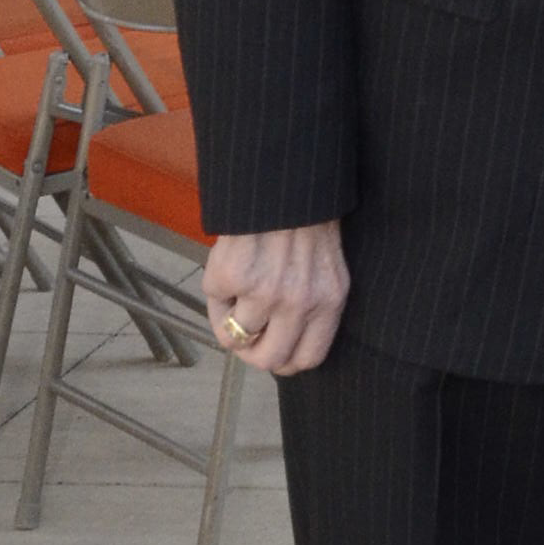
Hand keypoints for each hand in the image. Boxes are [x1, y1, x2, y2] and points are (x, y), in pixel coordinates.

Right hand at [199, 219, 348, 380]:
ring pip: (236, 336)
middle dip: (252, 354)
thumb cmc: (305, 223)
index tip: (272, 352)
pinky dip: (216, 287)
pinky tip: (230, 263)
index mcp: (328, 301)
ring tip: (236, 290)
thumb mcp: (325, 270)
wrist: (284, 183)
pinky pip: (215, 300)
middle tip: (244, 335)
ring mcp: (264, 292)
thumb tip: (281, 345)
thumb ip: (311, 308)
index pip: (308, 358)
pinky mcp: (233, 277)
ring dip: (229, 317)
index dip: (285, 362)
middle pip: (270, 360)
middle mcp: (299, 303)